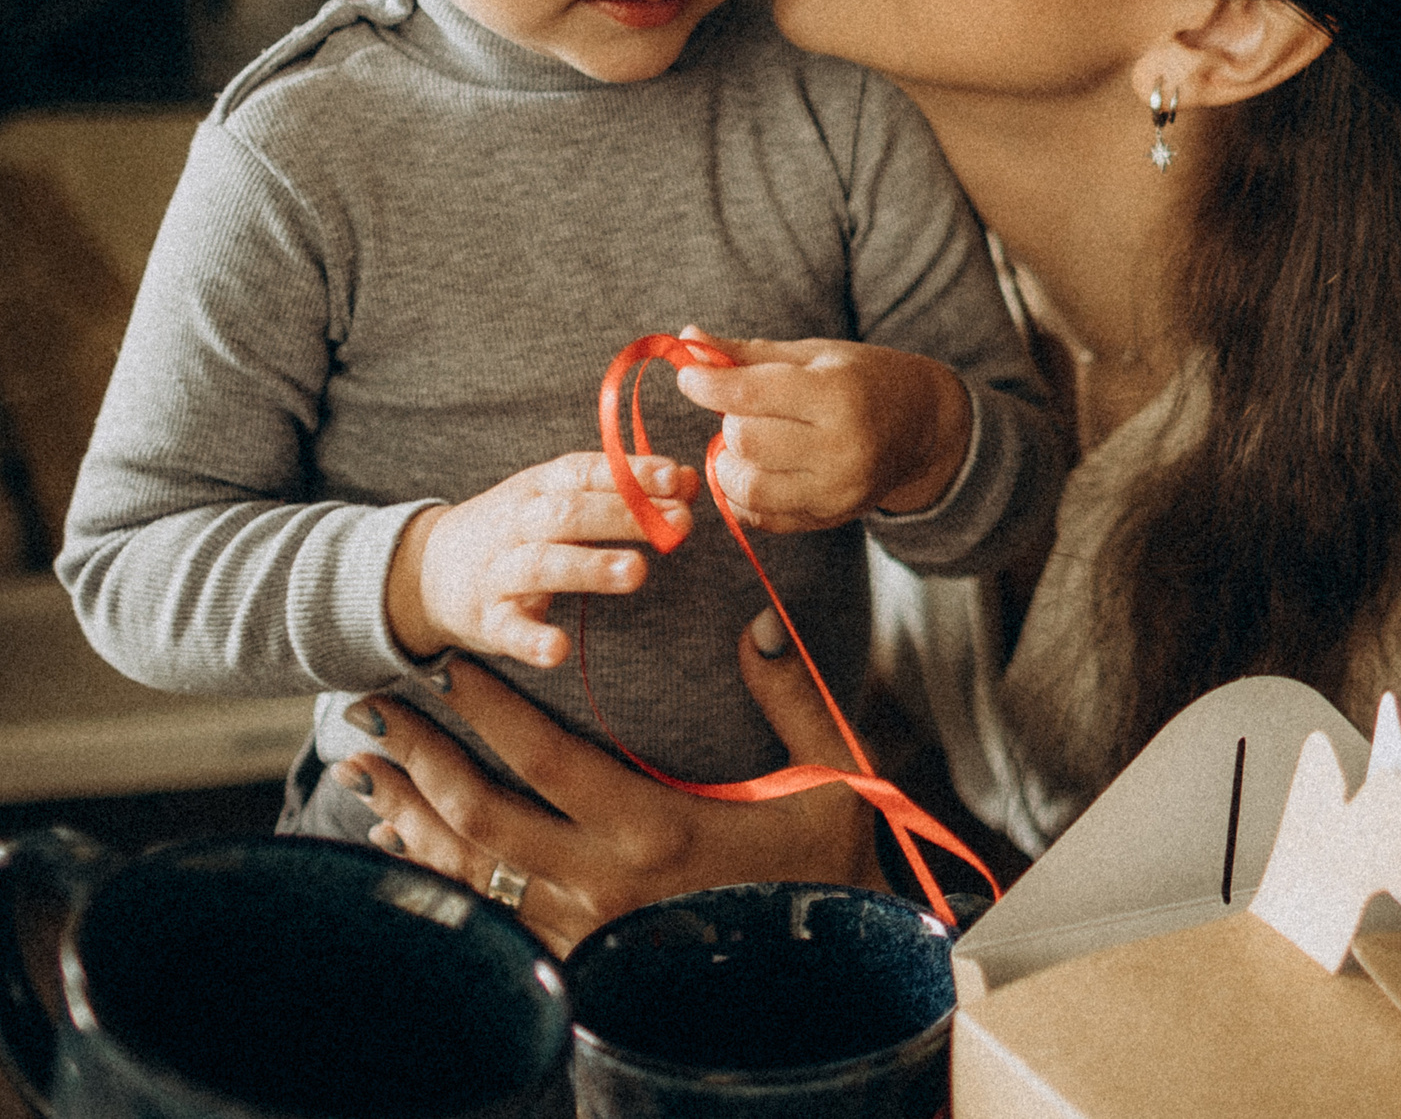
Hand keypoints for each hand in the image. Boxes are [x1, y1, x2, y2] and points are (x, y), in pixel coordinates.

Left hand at [334, 612, 884, 955]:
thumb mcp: (830, 778)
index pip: (545, 758)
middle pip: (481, 814)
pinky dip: (441, 878)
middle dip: (419, 758)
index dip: (488, 709)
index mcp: (657, 827)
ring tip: (363, 772)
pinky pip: (489, 917)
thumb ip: (788, 696)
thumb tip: (755, 620)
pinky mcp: (582, 961)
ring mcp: (586, 929)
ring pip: (471, 872)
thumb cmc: (831, 872)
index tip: (449, 665)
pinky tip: (407, 848)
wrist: (831, 984)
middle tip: (371, 710)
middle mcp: (605, 882)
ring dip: (410, 817)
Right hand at [386, 453, 695, 667]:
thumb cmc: (518, 530)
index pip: (585, 472)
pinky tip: (558, 649)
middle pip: (569, 513)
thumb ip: (625, 490)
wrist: (426, 569)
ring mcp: (499, 571)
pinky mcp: (486, 619)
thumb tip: (689, 480)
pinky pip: (509, 629)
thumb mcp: (563, 499)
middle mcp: (518, 524)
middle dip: (625, 516)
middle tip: (679, 524)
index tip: (675, 478)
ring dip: (590, 567)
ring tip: (636, 571)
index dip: (630, 473)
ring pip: (543, 564)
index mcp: (540, 488)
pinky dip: (532, 639)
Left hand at [672, 325, 969, 532]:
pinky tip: (761, 468)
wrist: (922, 426)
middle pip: (744, 441)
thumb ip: (747, 354)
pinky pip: (760, 516)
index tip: (690, 376)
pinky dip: (745, 493)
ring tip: (749, 442)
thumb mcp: (812, 355)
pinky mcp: (829, 517)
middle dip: (730, 421)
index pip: (751, 394)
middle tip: (744, 409)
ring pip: (747, 486)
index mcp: (838, 394)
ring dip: (732, 462)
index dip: (707, 384)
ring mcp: (837, 490)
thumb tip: (686, 339)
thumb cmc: (862, 379)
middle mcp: (842, 448)